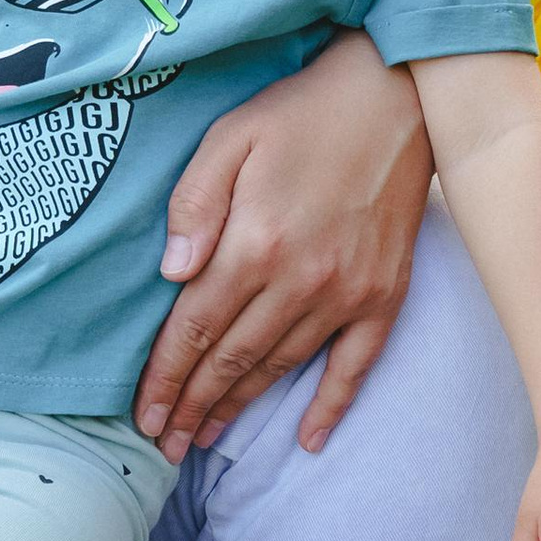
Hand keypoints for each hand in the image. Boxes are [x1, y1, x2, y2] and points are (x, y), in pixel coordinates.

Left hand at [133, 31, 430, 460]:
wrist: (396, 96)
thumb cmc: (300, 112)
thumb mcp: (229, 139)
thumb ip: (193, 207)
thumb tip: (171, 274)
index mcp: (253, 243)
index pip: (194, 329)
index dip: (165, 378)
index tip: (144, 415)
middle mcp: (300, 280)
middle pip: (232, 359)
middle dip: (193, 405)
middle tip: (166, 444)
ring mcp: (347, 293)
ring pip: (282, 366)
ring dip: (242, 407)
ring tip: (208, 436)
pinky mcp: (385, 295)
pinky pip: (355, 365)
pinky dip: (330, 406)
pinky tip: (308, 440)